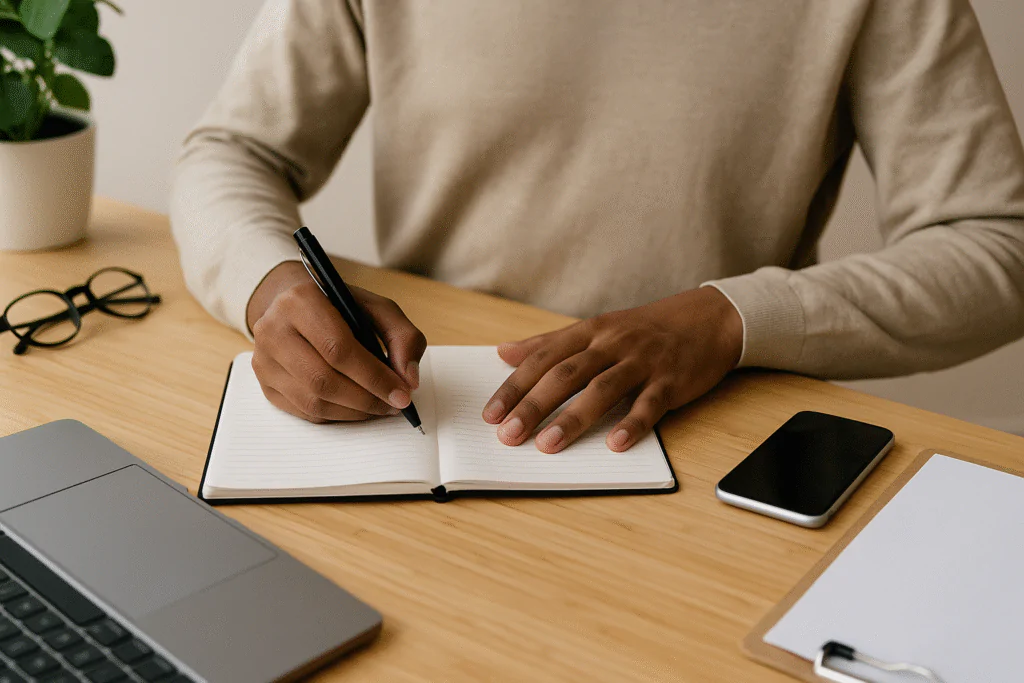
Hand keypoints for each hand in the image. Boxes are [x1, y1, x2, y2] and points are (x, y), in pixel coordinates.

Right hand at [246, 261, 426, 422]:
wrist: (296, 307)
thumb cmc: (340, 307)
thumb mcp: (378, 308)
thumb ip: (403, 336)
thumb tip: (408, 379)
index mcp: (301, 300)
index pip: (338, 348)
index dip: (374, 376)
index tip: (402, 393)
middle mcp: (273, 329)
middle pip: (323, 380)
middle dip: (367, 399)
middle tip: (394, 405)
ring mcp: (264, 359)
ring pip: (313, 401)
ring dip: (354, 412)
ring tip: (380, 406)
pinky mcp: (265, 384)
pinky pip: (304, 412)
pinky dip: (337, 416)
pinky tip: (357, 408)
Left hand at [482, 287, 742, 451]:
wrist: (709, 318)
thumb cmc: (646, 329)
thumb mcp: (597, 328)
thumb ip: (549, 342)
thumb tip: (504, 352)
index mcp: (590, 331)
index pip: (543, 359)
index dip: (514, 387)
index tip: (490, 414)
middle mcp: (612, 344)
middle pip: (565, 375)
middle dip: (533, 405)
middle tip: (508, 435)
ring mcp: (642, 361)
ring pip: (602, 389)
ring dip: (572, 419)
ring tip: (547, 445)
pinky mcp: (671, 380)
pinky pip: (649, 404)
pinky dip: (632, 424)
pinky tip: (615, 444)